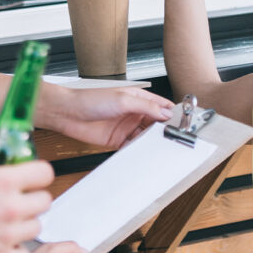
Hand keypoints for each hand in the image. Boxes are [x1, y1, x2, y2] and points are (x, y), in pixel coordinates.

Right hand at [0, 153, 52, 252]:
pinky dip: (18, 252)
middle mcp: (10, 207)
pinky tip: (5, 244)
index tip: (33, 175)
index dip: (39, 172)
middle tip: (21, 198)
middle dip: (34, 197)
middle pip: (45, 201)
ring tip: (10, 222)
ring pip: (37, 227)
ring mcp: (7, 235)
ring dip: (26, 223)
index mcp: (2, 180)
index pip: (44, 172)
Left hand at [39, 85, 172, 149]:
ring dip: (152, 142)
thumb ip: (145, 106)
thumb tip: (165, 112)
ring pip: (146, 136)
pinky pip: (134, 147)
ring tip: (161, 149)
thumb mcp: (122, 99)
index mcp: (137, 98)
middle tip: (174, 140)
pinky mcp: (118, 140)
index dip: (171, 114)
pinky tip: (145, 154)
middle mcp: (133, 112)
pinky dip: (140, 151)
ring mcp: (126, 126)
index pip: (160, 105)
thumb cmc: (91, 99)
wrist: (68, 113)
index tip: (183, 123)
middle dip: (164, 131)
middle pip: (155, 123)